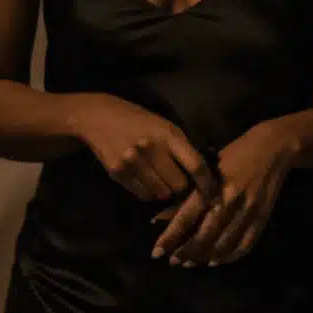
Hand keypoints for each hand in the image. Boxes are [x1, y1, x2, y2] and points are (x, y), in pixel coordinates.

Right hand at [70, 94, 217, 205]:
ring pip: (161, 194)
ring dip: (164, 191)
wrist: (99, 117)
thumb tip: (202, 176)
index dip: (207, 183)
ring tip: (160, 179)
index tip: (212, 194)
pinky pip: (143, 195)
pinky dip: (148, 192)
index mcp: (168, 135)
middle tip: (179, 182)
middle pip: (178, 185)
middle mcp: (151, 149)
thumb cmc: (139, 121)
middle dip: (182, 187)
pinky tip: (145, 179)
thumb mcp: (165, 126)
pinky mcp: (118, 173)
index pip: (195, 165)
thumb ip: (183, 149)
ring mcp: (132, 163)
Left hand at [152, 119, 300, 265]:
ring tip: (191, 263)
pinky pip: (245, 245)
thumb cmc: (235, 154)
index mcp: (213, 186)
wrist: (274, 148)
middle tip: (174, 261)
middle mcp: (230, 201)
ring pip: (223, 244)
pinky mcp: (262, 217)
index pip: (186, 218)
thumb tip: (160, 218)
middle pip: (204, 236)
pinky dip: (229, 257)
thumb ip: (188, 196)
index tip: (157, 252)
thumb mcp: (208, 169)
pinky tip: (217, 261)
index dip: (170, 238)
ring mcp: (249, 211)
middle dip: (187, 252)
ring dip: (205, 257)